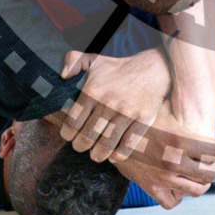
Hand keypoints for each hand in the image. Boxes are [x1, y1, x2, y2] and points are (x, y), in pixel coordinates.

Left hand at [58, 49, 171, 163]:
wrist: (152, 69)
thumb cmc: (119, 68)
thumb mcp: (94, 60)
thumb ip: (73, 61)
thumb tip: (63, 76)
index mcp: (93, 91)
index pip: (72, 123)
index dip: (67, 134)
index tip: (70, 136)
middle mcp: (108, 103)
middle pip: (87, 138)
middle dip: (81, 146)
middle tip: (82, 145)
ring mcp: (126, 113)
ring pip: (105, 146)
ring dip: (98, 154)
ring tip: (96, 154)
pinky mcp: (143, 120)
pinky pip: (127, 146)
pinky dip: (119, 155)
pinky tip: (114, 155)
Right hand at [111, 99, 214, 208]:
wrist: (113, 131)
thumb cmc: (142, 114)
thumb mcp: (164, 107)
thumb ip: (182, 108)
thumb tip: (199, 95)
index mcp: (181, 140)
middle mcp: (174, 161)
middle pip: (209, 174)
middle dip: (213, 168)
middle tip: (211, 162)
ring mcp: (163, 177)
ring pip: (195, 191)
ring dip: (200, 183)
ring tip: (198, 175)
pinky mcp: (151, 187)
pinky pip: (172, 202)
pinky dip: (178, 196)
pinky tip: (177, 185)